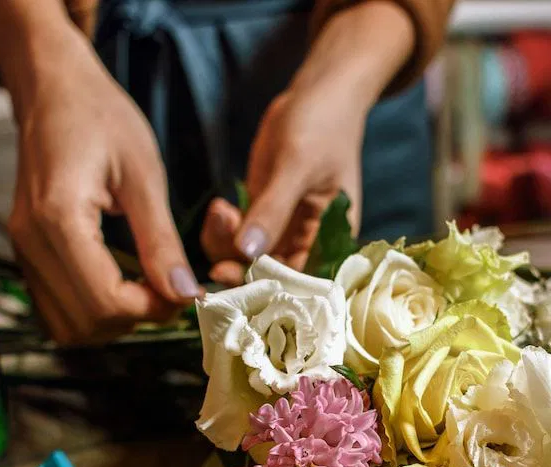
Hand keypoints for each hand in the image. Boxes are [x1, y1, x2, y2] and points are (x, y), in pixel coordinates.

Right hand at [0, 0, 201, 344]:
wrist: (53, 89)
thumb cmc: (100, 117)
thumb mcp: (144, 175)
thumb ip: (161, 241)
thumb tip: (183, 294)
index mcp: (59, 218)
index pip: (105, 302)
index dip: (151, 309)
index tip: (183, 292)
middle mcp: (31, 241)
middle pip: (86, 323)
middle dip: (134, 319)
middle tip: (169, 292)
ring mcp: (22, 250)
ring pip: (66, 327)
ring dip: (112, 323)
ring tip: (145, 290)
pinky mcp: (25, 254)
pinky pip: (55, 309)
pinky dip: (91, 312)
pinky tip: (120, 285)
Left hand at [200, 89, 363, 284]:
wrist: (319, 93)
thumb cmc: (322, 126)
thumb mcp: (298, 166)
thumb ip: (273, 210)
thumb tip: (247, 251)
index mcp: (334, 241)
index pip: (302, 283)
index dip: (268, 289)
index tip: (232, 279)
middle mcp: (309, 243)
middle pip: (270, 277)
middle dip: (239, 268)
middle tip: (216, 251)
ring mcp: (283, 230)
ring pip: (247, 259)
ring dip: (226, 245)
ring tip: (221, 210)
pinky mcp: (262, 215)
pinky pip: (237, 238)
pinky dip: (223, 229)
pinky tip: (221, 207)